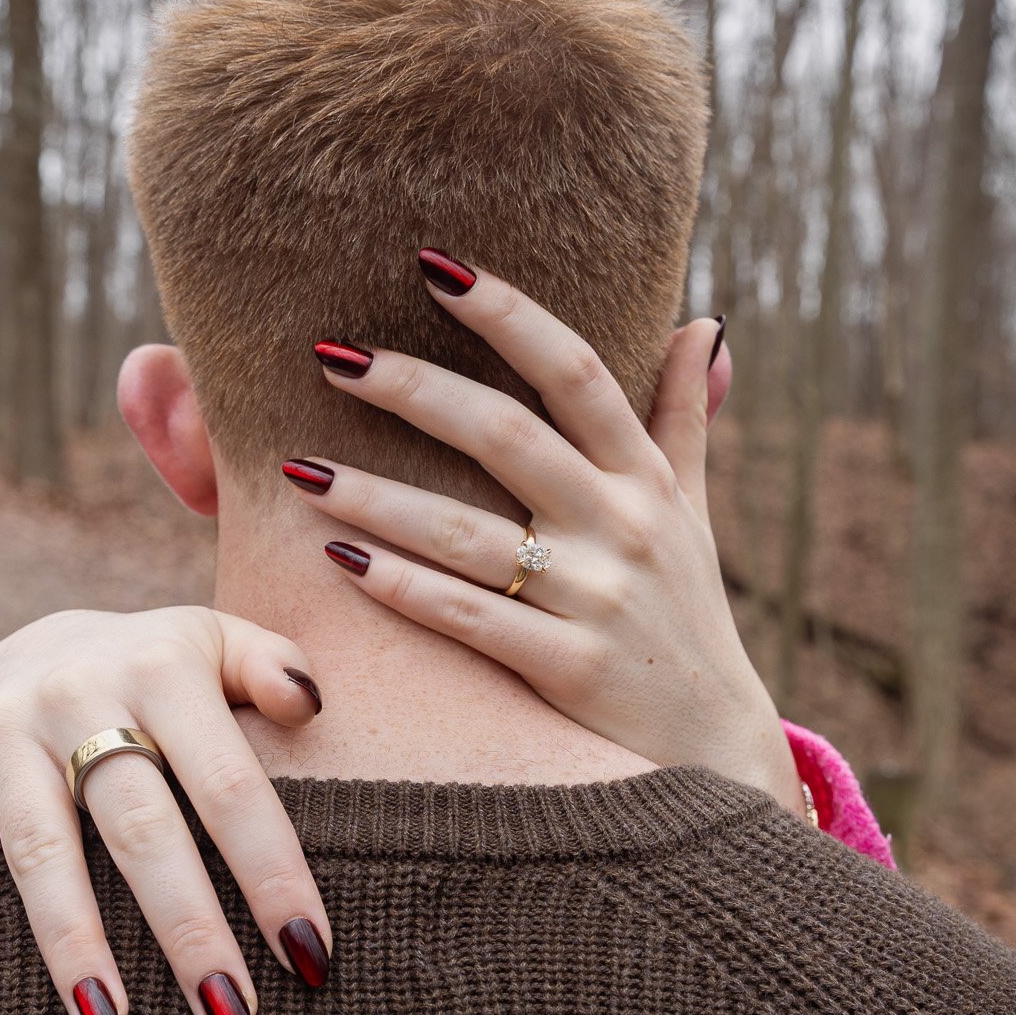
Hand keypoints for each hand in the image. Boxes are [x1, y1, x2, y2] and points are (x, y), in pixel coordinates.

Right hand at [0, 608, 332, 1014]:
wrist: (37, 638)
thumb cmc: (160, 671)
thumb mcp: (219, 644)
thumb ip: (274, 667)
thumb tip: (308, 703)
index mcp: (160, 667)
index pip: (228, 784)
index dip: (271, 871)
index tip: (310, 953)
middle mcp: (76, 691)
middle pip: (140, 827)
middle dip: (188, 927)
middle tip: (230, 1012)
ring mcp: (2, 726)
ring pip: (43, 851)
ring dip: (74, 944)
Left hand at [300, 251, 804, 814]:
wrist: (717, 749)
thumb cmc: (686, 617)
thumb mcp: (695, 515)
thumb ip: (684, 419)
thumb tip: (703, 325)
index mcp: (646, 478)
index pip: (576, 372)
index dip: (508, 312)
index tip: (435, 265)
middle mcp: (624, 527)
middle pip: (507, 434)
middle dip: (414, 389)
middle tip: (329, 354)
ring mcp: (595, 599)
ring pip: (467, 534)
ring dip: (376, 497)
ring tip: (298, 468)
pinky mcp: (568, 669)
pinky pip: (468, 617)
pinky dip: (401, 588)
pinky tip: (337, 559)